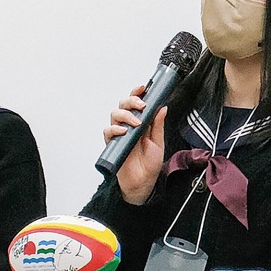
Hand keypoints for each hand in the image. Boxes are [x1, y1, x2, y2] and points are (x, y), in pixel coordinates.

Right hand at [103, 85, 165, 204]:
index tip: (143, 88)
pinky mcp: (112, 144)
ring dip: (126, 115)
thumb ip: (158, 125)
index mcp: (140, 122)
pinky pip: (108, 131)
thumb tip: (162, 107)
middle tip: (142, 106)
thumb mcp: (158, 142)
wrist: (143, 182)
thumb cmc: (150, 164)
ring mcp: (120, 134)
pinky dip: (114, 129)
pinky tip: (124, 132)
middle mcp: (128, 125)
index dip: (137, 93)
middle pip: (123, 105)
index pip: (136, 103)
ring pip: (115, 114)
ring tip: (136, 123)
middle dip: (131, 101)